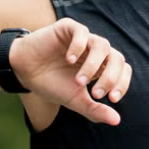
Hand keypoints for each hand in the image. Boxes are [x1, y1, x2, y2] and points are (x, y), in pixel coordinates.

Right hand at [8, 17, 132, 125]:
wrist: (25, 72)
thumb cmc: (52, 84)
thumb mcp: (75, 100)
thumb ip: (95, 110)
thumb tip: (117, 121)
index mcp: (101, 66)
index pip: (123, 70)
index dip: (121, 83)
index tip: (111, 99)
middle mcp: (95, 51)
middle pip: (117, 58)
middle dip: (110, 77)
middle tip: (95, 93)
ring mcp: (83, 38)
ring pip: (102, 45)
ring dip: (93, 66)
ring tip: (79, 81)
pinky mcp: (68, 28)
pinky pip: (82, 32)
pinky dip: (78, 46)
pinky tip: (68, 60)